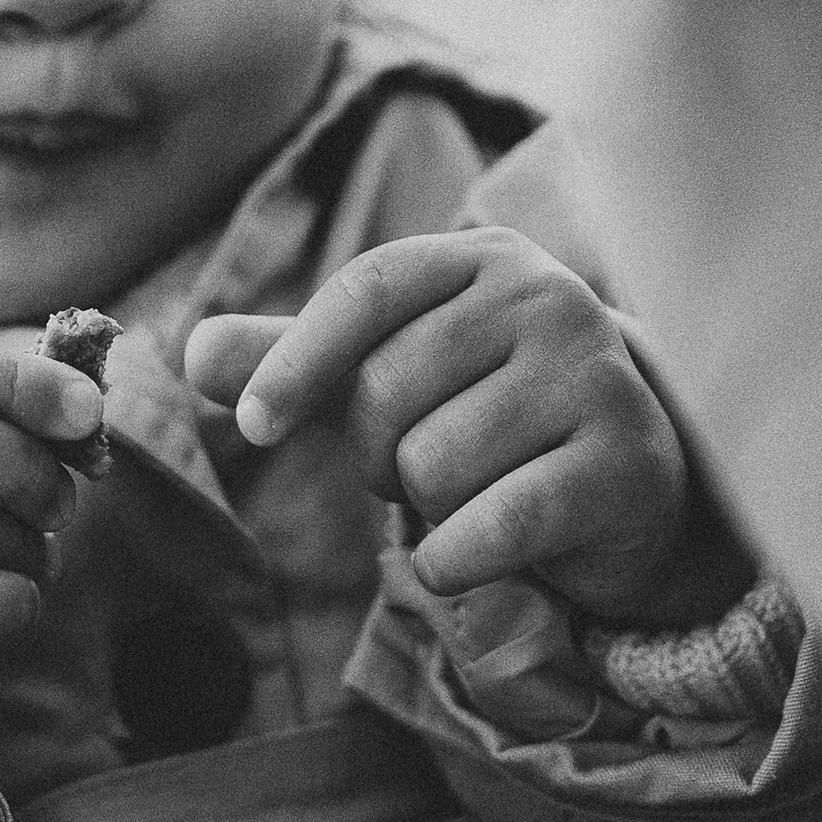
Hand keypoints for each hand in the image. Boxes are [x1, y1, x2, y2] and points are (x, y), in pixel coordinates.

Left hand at [186, 228, 688, 618]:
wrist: (627, 482)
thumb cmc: (489, 416)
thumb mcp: (391, 375)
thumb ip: (295, 360)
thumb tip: (194, 352)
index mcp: (483, 259)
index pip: (367, 289)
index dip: (297, 358)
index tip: (256, 425)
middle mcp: (548, 296)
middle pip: (385, 391)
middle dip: (378, 455)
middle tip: (429, 466)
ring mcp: (594, 376)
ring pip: (431, 465)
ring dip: (429, 510)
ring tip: (476, 495)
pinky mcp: (623, 463)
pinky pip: (491, 526)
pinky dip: (456, 562)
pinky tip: (474, 556)